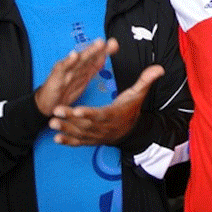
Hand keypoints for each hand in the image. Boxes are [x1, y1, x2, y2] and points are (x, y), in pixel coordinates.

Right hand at [34, 38, 118, 116]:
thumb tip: (105, 56)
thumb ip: (93, 67)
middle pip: (88, 56)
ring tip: (99, 43)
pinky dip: (68, 61)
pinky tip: (74, 55)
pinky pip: (62, 68)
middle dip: (98, 48)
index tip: (114, 44)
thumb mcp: (83, 79)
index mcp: (82, 68)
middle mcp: (75, 67)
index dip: (105, 51)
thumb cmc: (65, 90)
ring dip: (88, 51)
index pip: (95, 58)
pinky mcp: (55, 77)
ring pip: (78, 59)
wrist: (47, 104)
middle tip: (110, 41)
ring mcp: (65, 71)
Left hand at [49, 64, 163, 145]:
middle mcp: (104, 127)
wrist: (130, 131)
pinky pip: (79, 143)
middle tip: (56, 110)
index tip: (78, 109)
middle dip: (70, 118)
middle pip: (86, 124)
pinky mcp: (91, 140)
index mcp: (114, 114)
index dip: (89, 113)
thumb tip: (159, 68)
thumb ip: (146, 81)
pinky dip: (67, 142)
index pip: (101, 114)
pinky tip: (56, 139)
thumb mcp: (138, 95)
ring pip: (79, 133)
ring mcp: (97, 136)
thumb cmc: (131, 110)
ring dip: (65, 129)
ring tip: (52, 122)